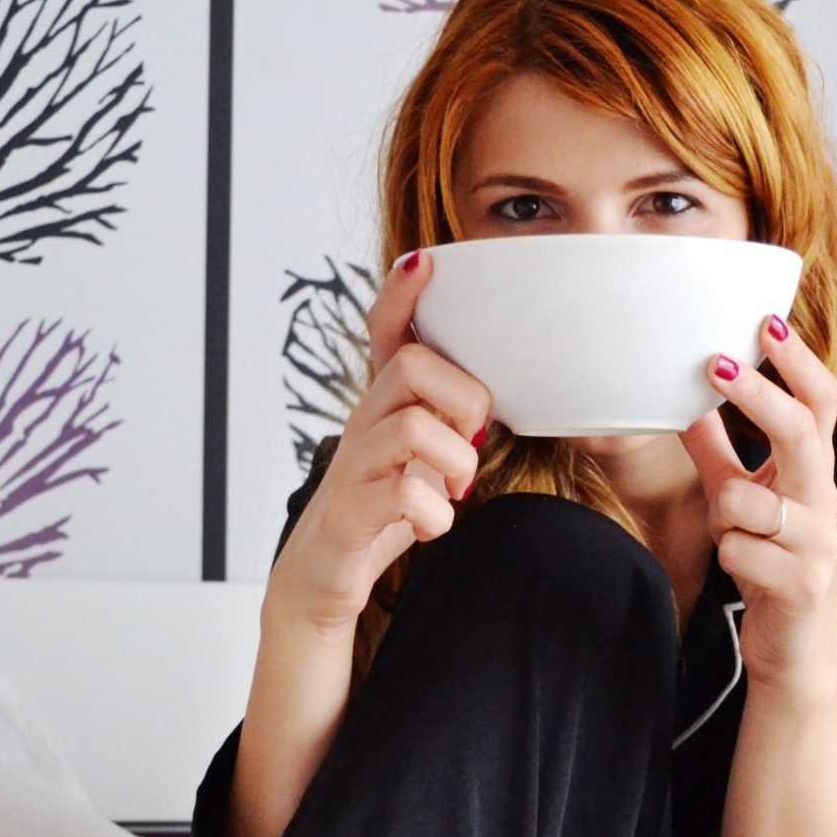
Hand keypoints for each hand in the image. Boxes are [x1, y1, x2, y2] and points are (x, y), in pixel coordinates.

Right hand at [269, 249, 491, 633]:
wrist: (327, 575)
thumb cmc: (385, 510)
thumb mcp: (424, 457)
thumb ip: (455, 423)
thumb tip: (509, 400)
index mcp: (384, 405)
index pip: (385, 332)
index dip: (402, 295)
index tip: (424, 261)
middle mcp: (363, 424)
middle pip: (410, 365)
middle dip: (462, 396)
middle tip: (474, 437)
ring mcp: (352, 466)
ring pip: (410, 427)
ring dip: (455, 460)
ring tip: (456, 490)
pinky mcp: (349, 513)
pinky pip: (402, 496)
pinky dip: (435, 515)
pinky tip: (435, 525)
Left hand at [681, 313, 836, 689]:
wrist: (796, 645)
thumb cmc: (769, 561)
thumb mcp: (738, 497)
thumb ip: (719, 452)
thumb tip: (686, 400)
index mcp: (812, 472)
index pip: (819, 403)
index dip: (797, 363)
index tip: (767, 323)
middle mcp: (823, 500)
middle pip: (803, 434)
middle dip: (760, 397)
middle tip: (717, 364)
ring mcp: (818, 542)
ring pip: (751, 502)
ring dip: (725, 513)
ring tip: (730, 533)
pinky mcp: (803, 584)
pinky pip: (741, 552)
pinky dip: (728, 556)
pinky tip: (741, 571)